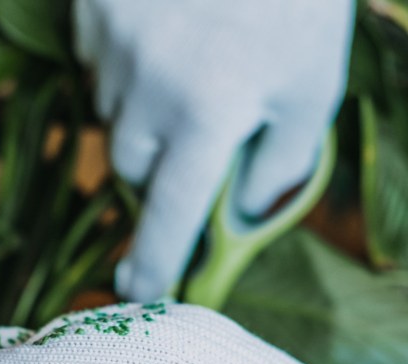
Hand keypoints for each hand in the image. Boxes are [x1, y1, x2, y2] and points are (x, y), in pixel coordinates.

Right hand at [74, 0, 354, 299]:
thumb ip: (283, 164)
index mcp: (212, 111)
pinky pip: (98, 61)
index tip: (136, 291)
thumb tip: (240, 217)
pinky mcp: (93, 9)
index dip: (155, 260)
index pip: (173, 212)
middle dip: (165, 160)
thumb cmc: (298, 0)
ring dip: (147, 107)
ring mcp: (114, 42)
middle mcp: (151, 84)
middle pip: (134, 165)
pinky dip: (128, 59)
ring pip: (115, 113)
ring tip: (196, 53)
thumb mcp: (314, 84)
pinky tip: (169, 23)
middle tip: (206, 122)